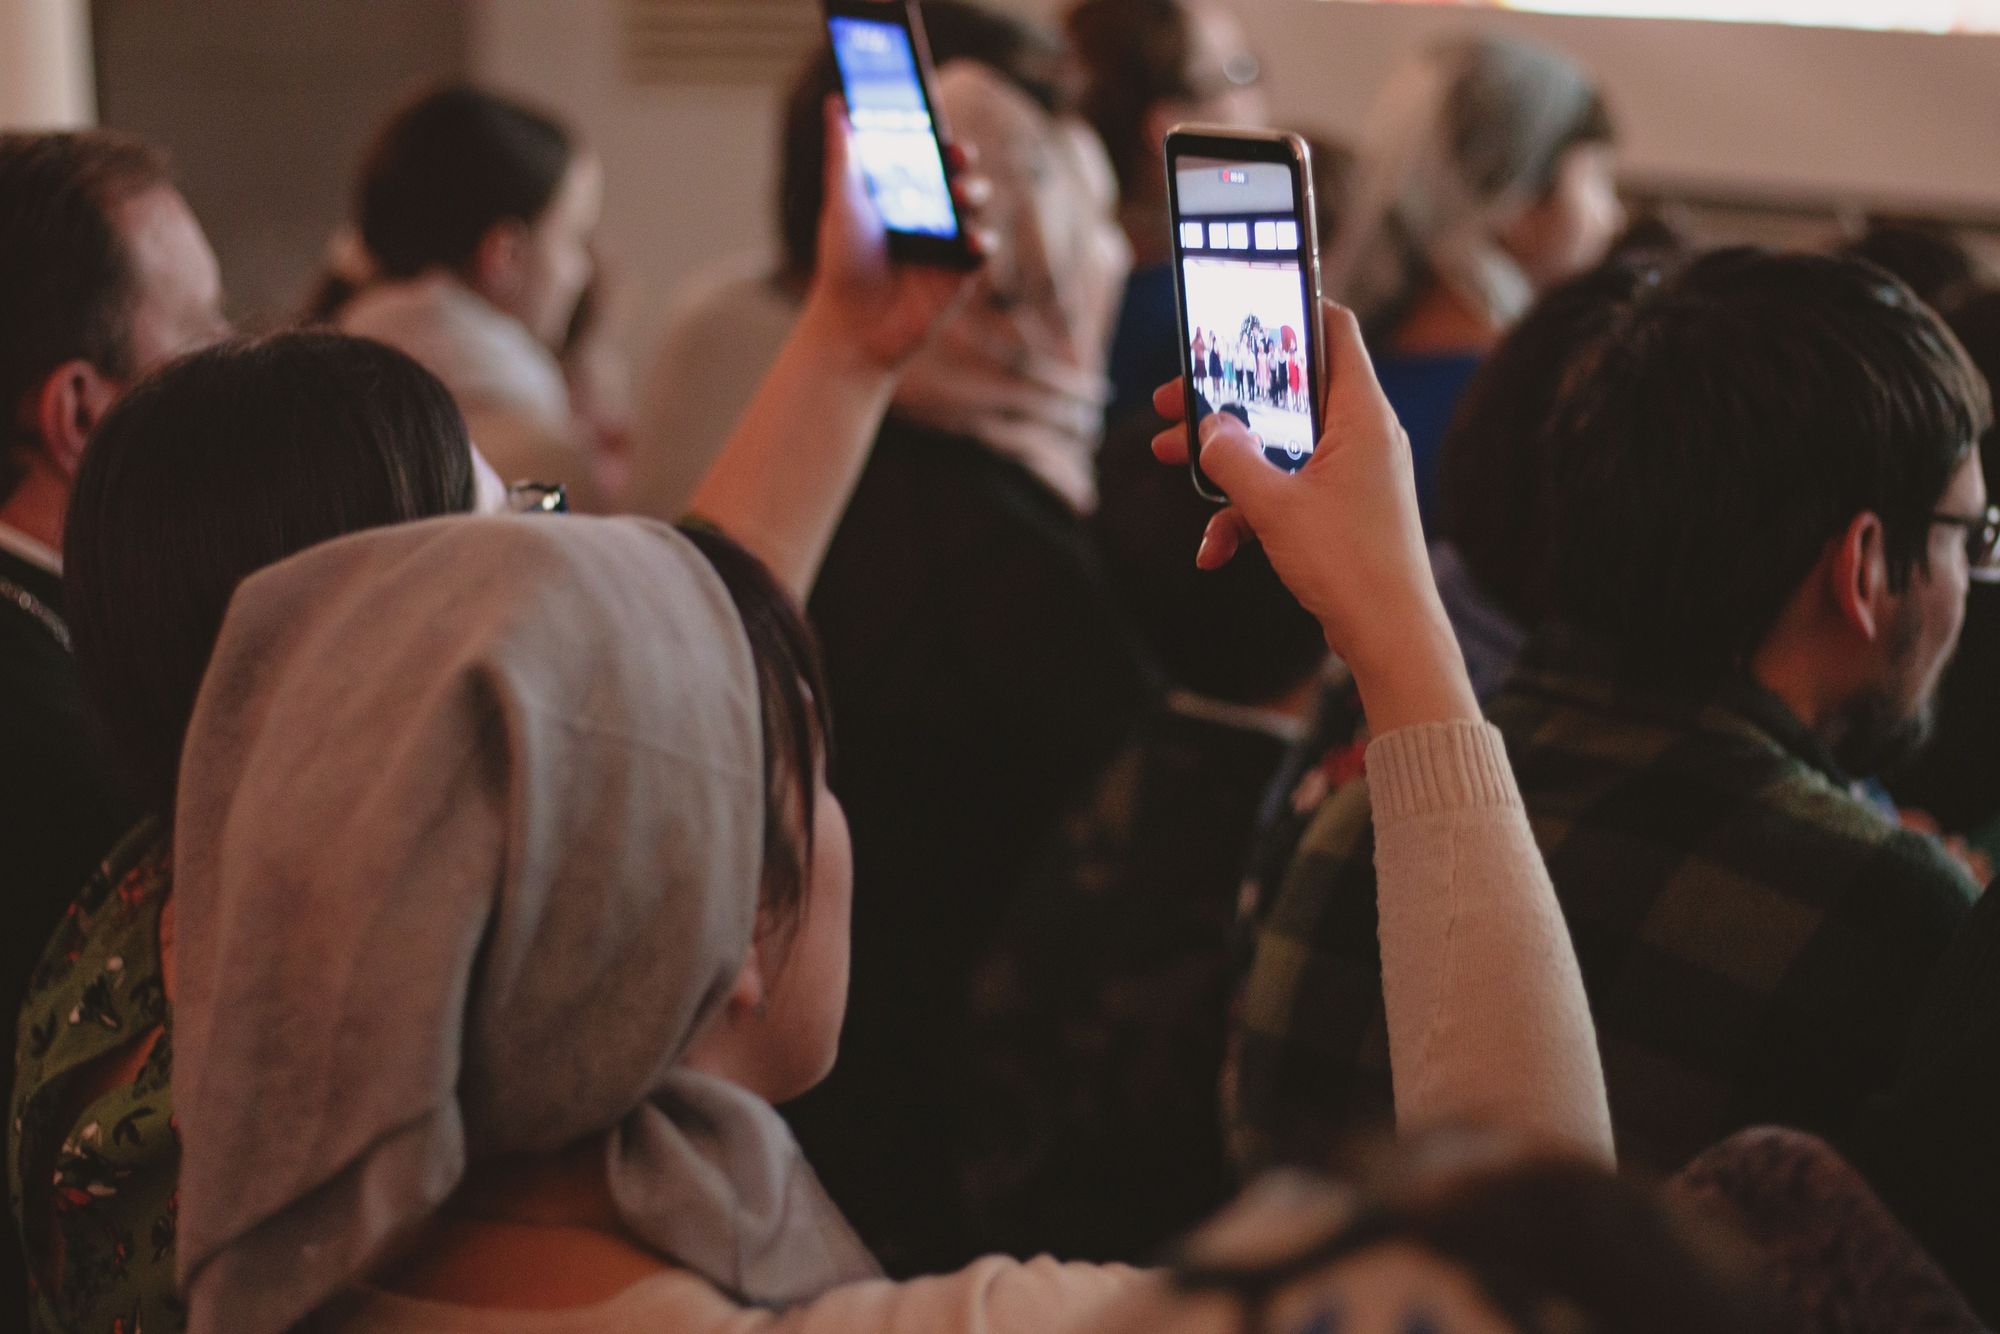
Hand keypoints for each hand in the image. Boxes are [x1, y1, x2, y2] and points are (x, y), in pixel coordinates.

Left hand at [800, 96, 988, 370]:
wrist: (854, 326)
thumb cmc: (843, 263)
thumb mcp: (841, 203)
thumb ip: (843, 154)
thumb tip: (835, 102)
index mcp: (902, 189)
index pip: (927, 150)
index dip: (937, 131)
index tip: (938, 116)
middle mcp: (930, 210)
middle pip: (957, 171)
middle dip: (962, 158)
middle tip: (957, 153)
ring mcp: (949, 241)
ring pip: (975, 204)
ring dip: (974, 192)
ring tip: (961, 193)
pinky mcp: (962, 273)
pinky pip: (983, 248)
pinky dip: (981, 239)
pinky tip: (970, 239)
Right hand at [1150, 302, 1479, 730]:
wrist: (1390, 635)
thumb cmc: (1348, 563)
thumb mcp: (1274, 505)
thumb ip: (1233, 458)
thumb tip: (1208, 426)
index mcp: (1360, 413)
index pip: (1332, 329)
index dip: (1289, 308)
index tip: (1239, 309)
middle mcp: (1362, 434)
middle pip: (1288, 391)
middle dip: (1228, 397)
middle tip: (1175, 399)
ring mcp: (1353, 473)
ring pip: (1280, 445)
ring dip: (1227, 457)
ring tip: (1171, 460)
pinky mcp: (1342, 511)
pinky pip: (1288, 493)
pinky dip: (1249, 513)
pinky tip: (1214, 550)